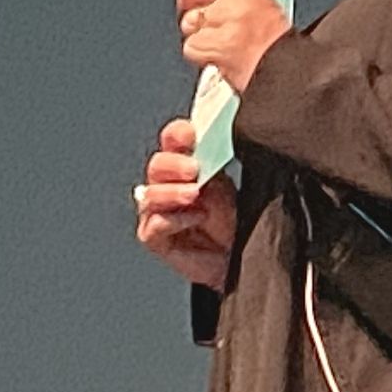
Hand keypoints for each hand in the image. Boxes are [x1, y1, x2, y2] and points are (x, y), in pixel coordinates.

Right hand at [133, 113, 239, 290]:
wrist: (241, 257)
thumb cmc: (237, 219)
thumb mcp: (233, 185)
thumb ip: (220, 162)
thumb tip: (226, 135)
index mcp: (187, 162)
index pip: (173, 139)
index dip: (178, 134)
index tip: (191, 135)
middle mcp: (168, 184)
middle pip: (157, 165)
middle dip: (174, 164)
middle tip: (193, 170)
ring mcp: (159, 211)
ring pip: (150, 195)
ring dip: (172, 192)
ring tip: (194, 195)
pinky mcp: (157, 238)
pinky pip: (152, 227)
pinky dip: (172, 220)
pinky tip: (195, 218)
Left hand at [176, 0, 289, 94]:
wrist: (293, 85)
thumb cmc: (284, 59)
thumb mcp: (273, 18)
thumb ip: (247, 4)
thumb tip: (214, 5)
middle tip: (190, 7)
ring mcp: (227, 19)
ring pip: (190, 18)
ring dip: (195, 32)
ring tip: (214, 47)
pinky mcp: (216, 42)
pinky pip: (192, 47)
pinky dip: (201, 58)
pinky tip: (218, 64)